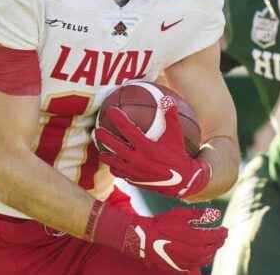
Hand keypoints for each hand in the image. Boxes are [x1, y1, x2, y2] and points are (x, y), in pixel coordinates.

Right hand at [90, 202, 225, 271]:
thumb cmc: (162, 223)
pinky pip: (194, 267)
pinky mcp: (178, 268)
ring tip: (213, 245)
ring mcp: (184, 262)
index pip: (213, 237)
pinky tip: (202, 256)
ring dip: (211, 252)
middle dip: (218, 243)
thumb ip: (199, 215)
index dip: (221, 234)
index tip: (225, 229)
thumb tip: (215, 213)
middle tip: (222, 236)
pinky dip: (201, 261)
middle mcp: (191, 252)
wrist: (144, 237)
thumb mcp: (180, 214)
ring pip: (204, 260)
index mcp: (192, 237)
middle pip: (210, 249)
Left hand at [95, 97, 209, 197]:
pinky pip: (118, 172)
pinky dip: (114, 166)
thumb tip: (166, 98)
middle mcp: (137, 159)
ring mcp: (134, 171)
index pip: (127, 129)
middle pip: (114, 146)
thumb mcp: (176, 134)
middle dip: (104, 136)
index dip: (117, 118)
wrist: (182, 180)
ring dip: (105, 153)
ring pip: (113, 161)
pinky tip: (113, 162)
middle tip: (97, 129)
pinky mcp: (133, 180)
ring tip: (100, 146)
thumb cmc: (178, 153)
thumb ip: (171, 116)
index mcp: (146, 146)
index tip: (110, 110)